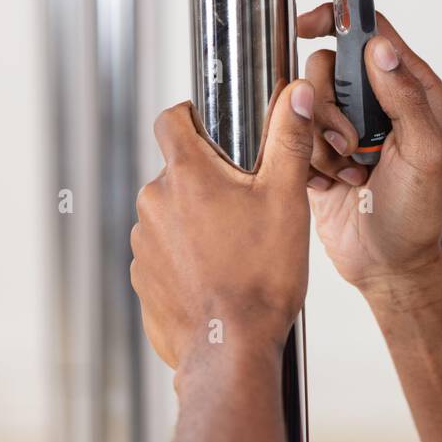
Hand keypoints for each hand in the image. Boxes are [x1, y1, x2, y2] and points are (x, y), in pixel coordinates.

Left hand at [130, 79, 314, 370]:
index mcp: (186, 175)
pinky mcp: (143, 279)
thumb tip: (298, 93)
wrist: (230, 348)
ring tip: (238, 246)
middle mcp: (154, 203)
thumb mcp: (286, 198)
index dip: (193, 116)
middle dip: (210, 180)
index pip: (172, 119)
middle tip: (250, 204)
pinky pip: (166, 253)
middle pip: (180, 171)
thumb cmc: (261, 277)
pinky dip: (189, 257)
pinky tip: (221, 274)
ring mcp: (144, 244)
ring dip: (198, 220)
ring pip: (173, 214)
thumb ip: (289, 138)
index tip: (216, 129)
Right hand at [296, 4, 441, 298]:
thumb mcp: (426, 153)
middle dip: (333, 104)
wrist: (394, 268)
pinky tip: (335, 181)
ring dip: (324, 139)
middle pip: (330, 66)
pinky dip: (309, 160)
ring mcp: (347, 129)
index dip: (340, 20)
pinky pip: (294, 136)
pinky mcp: (320, 156)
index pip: (372, 33)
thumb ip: (406, 97)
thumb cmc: (423, 215)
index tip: (310, 24)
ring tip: (351, 169)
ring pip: (307, 102)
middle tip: (355, 142)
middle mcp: (378, 105)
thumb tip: (380, 47)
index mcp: (412, 92)